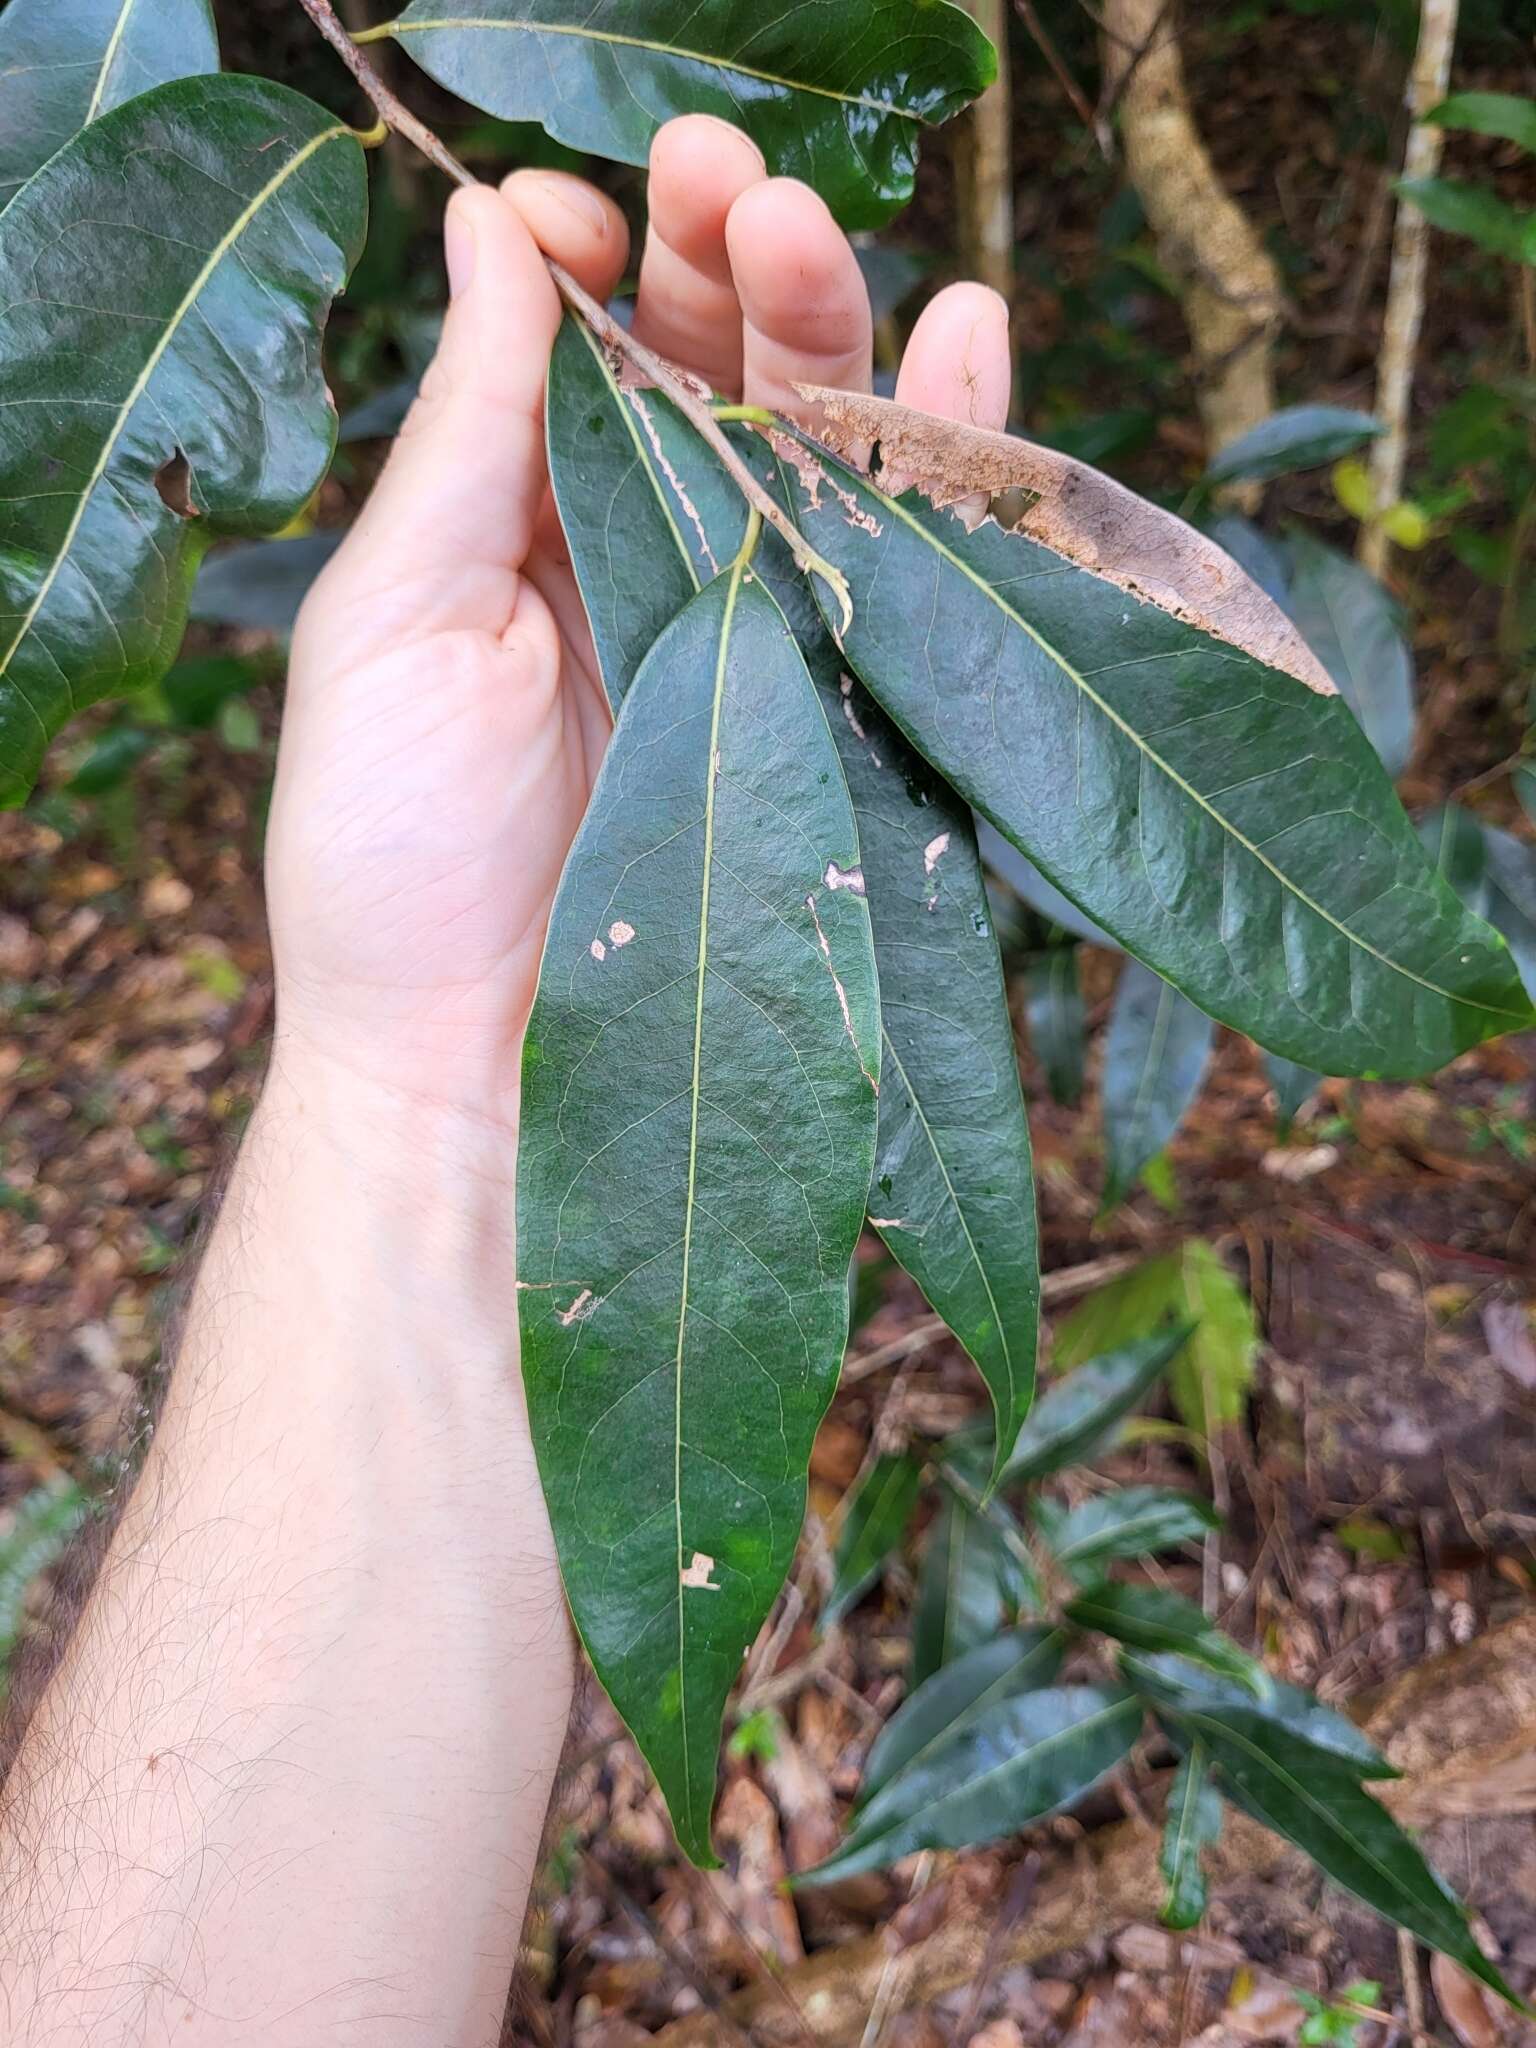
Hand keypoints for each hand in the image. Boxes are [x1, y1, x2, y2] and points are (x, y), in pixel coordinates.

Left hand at [268, 114, 1013, 1128]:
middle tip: (725, 172)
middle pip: (711, 366)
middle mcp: (643, 556)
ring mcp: (752, 625)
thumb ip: (461, 427)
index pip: (581, 342)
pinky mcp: (841, 699)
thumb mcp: (392, 616)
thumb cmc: (394, 858)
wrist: (486, 1069)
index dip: (591, 253)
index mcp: (517, 521)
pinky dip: (950, 439)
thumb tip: (487, 227)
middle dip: (722, 254)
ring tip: (808, 222)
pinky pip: (914, 553)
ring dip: (829, 314)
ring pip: (819, 436)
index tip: (582, 216)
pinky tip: (966, 327)